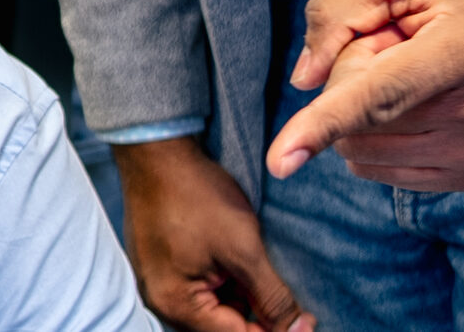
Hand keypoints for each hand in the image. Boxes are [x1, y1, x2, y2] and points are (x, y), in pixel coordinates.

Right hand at [110, 135, 313, 331]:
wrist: (156, 150)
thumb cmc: (195, 193)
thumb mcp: (243, 247)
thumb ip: (272, 296)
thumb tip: (297, 329)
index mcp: (176, 305)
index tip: (307, 319)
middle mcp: (163, 303)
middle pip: (224, 329)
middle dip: (259, 318)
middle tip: (291, 299)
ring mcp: (159, 285)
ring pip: (214, 313)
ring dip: (244, 302)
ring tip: (264, 275)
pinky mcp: (162, 268)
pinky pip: (200, 293)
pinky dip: (226, 286)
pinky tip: (242, 265)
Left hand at [265, 0, 463, 193]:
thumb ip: (344, 9)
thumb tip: (304, 77)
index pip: (380, 95)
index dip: (323, 125)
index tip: (280, 158)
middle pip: (363, 123)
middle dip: (354, 85)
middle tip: (396, 47)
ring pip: (372, 154)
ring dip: (371, 117)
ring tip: (419, 75)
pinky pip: (397, 173)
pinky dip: (387, 140)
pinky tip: (424, 105)